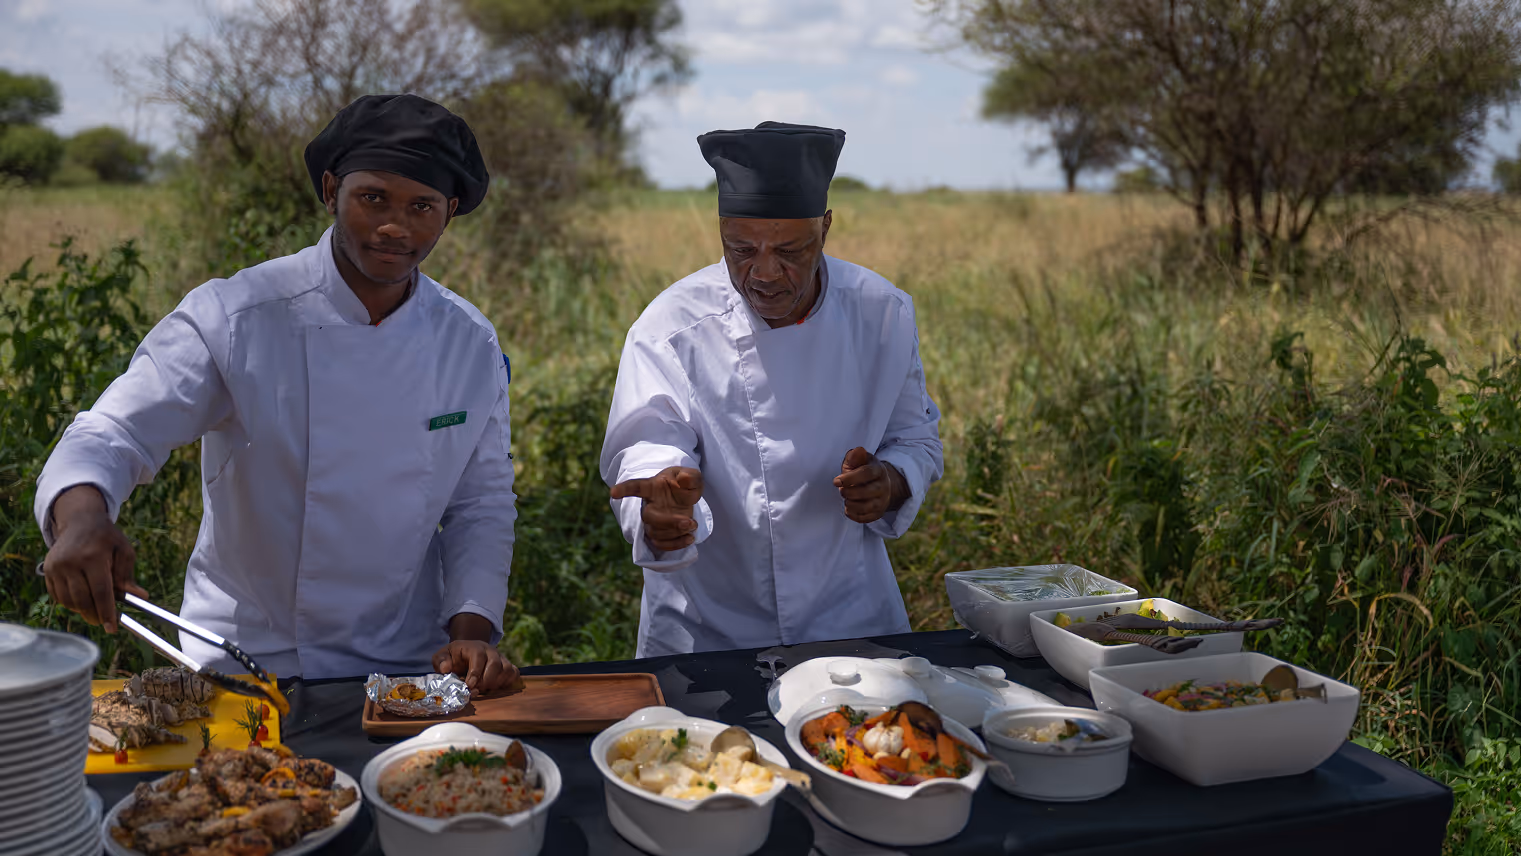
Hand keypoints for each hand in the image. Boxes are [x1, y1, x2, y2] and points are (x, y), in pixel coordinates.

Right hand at [42, 485, 144, 632]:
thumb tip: (140, 597)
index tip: (112, 628)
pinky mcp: (47, 570)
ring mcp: (56, 567)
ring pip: (69, 601)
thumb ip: (128, 575)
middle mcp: (71, 562)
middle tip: (103, 622)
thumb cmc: (106, 538)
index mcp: (93, 557)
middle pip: (83, 600)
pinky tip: (81, 601)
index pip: (101, 592)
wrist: (80, 521)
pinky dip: (70, 603)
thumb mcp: (124, 551)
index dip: (107, 612)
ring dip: (82, 610)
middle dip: (94, 615)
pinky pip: (58, 596)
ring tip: (94, 609)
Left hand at [433, 623, 519, 692]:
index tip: (470, 685)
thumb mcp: (442, 655)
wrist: (467, 651)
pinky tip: (496, 687)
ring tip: (486, 689)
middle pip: (495, 664)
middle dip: (486, 680)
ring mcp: (501, 658)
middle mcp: (490, 650)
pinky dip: (508, 682)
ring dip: (497, 682)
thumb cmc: (454, 656)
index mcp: (474, 647)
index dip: (475, 673)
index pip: (478, 657)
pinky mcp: (507, 665)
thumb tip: (445, 668)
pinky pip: (514, 673)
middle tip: (477, 690)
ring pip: (507, 669)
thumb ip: (440, 660)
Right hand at [610, 466, 703, 551]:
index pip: (636, 487)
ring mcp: (652, 521)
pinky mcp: (658, 534)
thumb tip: (684, 479)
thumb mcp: (691, 476)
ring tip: (693, 525)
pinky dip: (675, 545)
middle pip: (648, 516)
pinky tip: (689, 538)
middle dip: (670, 522)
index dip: (624, 489)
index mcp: (652, 487)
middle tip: (690, 522)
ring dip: (676, 533)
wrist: (686, 499)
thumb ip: (690, 476)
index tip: (613, 492)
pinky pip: (660, 545)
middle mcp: (648, 505)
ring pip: (655, 533)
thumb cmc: (684, 485)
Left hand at [833, 447, 909, 523]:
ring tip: (846, 499)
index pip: (866, 473)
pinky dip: (854, 515)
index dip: (850, 478)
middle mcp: (884, 486)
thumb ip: (855, 457)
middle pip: (866, 492)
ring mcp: (882, 501)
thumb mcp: (859, 460)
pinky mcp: (878, 513)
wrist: (879, 484)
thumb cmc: (864, 471)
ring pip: (866, 507)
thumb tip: (856, 451)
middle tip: (841, 490)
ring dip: (850, 504)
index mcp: (879, 470)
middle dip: (848, 492)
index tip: (836, 481)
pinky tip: (849, 508)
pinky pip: (865, 518)